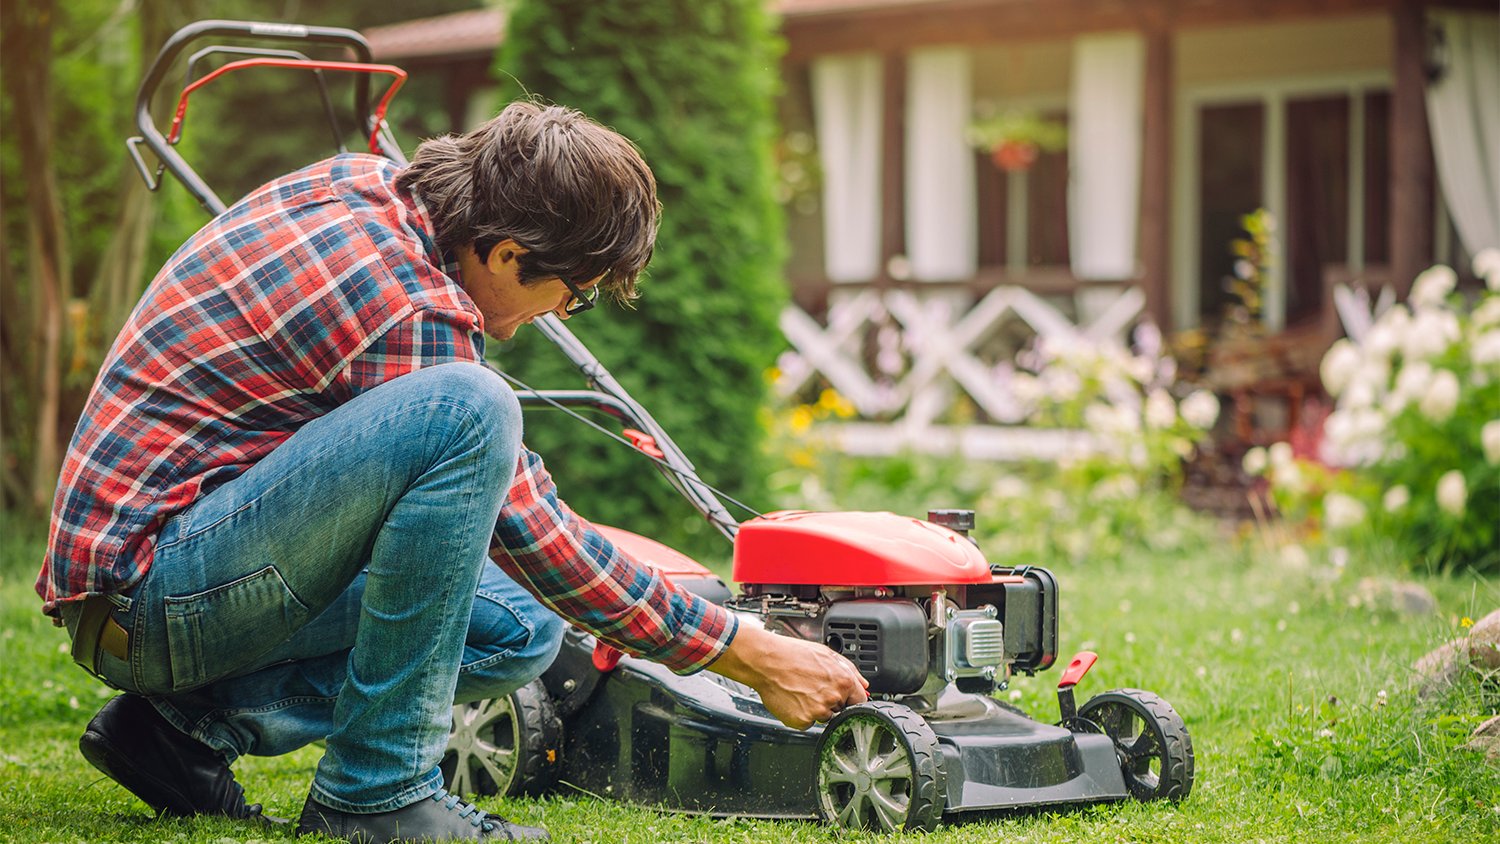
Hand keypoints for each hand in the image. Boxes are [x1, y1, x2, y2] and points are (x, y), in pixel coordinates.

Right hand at [710, 622, 868, 728]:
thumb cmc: (792, 654)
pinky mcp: (802, 721)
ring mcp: (818, 711)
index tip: (844, 698)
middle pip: (841, 709)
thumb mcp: (827, 654)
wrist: (766, 661)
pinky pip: (807, 723)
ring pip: (824, 717)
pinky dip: (801, 714)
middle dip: (831, 701)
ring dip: (816, 709)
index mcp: (844, 681)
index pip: (860, 701)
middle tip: (813, 687)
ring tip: (801, 690)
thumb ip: (850, 670)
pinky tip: (793, 699)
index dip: (851, 699)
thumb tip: (863, 685)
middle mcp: (833, 697)